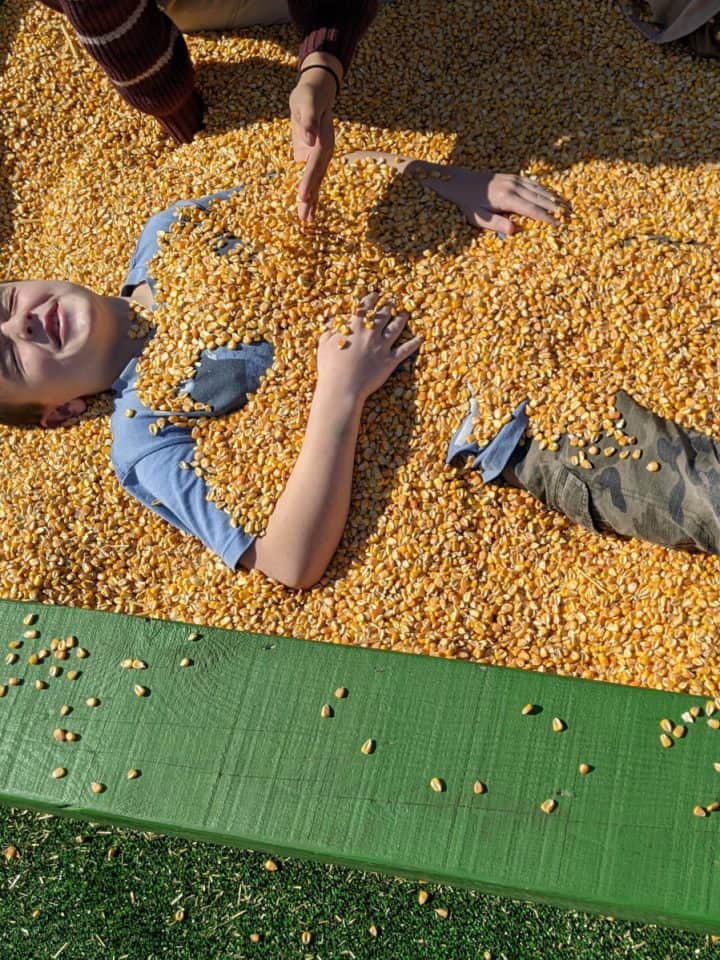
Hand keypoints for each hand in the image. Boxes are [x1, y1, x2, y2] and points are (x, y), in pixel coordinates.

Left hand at [290, 55, 340, 222]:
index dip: (310, 180)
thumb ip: (308, 121)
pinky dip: (309, 193)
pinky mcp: (312, 158)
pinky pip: (311, 178)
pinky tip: (305, 207)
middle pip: (318, 177)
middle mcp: (324, 152)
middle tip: (305, 217)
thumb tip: (307, 141)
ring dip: (312, 201)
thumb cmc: (309, 94)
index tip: (303, 196)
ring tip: (306, 220)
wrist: (317, 90)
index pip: (315, 163)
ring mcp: (319, 156)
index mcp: (324, 140)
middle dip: (311, 198)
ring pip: (317, 181)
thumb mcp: (306, 102)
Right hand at [316, 292, 421, 402]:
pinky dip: (414, 344)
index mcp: (355, 327)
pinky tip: (420, 338)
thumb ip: (330, 330)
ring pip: (396, 328)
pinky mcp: (390, 360)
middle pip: (383, 315)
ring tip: (405, 314)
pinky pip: (405, 350)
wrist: (342, 387)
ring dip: (401, 319)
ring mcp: (382, 346)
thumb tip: (333, 321)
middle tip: (393, 300)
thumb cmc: (330, 366)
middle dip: (388, 306)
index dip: (370, 299)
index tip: (375, 294)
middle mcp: (371, 333)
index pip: (365, 307)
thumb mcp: (324, 343)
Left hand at [409, 165, 566, 234]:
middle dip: (555, 208)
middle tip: (569, 217)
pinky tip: (550, 194)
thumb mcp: (477, 218)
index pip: (532, 210)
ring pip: (538, 188)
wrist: (458, 181)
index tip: (558, 226)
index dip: (546, 218)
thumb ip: (496, 224)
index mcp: (506, 199)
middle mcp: (513, 187)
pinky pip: (532, 182)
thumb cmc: (466, 203)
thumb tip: (515, 231)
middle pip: (540, 198)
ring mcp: (513, 179)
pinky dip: (543, 188)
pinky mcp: (512, 176)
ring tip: (565, 206)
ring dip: (552, 197)